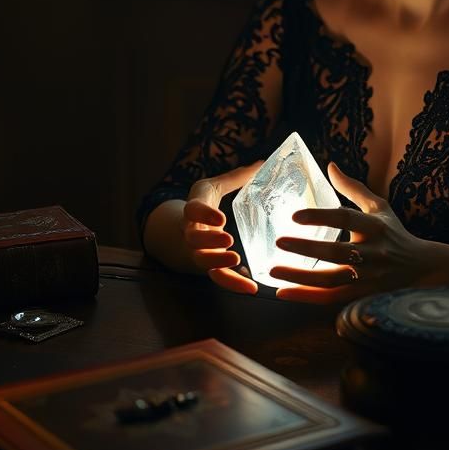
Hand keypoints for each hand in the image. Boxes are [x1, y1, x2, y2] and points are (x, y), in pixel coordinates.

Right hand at [182, 162, 262, 294]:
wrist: (184, 229)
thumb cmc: (203, 204)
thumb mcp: (214, 187)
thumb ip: (237, 177)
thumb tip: (264, 161)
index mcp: (194, 209)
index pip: (193, 210)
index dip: (204, 214)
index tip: (220, 217)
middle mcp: (192, 232)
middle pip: (194, 239)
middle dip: (209, 241)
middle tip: (228, 239)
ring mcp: (198, 252)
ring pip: (203, 262)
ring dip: (218, 264)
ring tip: (236, 261)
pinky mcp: (209, 266)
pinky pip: (218, 278)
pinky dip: (233, 284)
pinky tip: (251, 288)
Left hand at [271, 163, 424, 303]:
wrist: (422, 269)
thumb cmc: (394, 234)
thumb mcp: (379, 208)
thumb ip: (353, 188)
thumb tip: (330, 166)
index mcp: (375, 227)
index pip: (346, 219)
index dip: (321, 217)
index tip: (295, 216)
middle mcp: (373, 253)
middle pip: (336, 252)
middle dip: (306, 248)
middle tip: (279, 241)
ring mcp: (368, 278)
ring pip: (331, 279)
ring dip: (300, 277)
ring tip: (273, 270)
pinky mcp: (363, 296)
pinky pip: (331, 299)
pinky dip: (307, 297)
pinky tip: (283, 292)